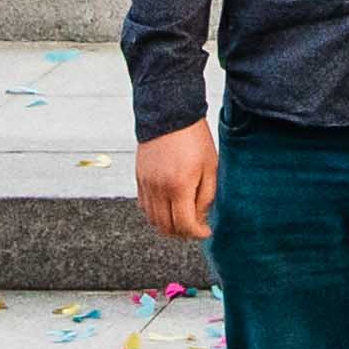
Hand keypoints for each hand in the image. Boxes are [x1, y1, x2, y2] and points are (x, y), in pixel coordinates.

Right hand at [133, 118, 219, 240]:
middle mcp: (159, 189)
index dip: (197, 233)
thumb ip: (206, 196)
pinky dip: (155, 214)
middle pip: (166, 227)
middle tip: (195, 228)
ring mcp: (146, 185)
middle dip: (183, 233)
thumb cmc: (194, 139)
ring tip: (183, 220)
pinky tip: (168, 209)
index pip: (185, 224)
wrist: (169, 115)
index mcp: (179, 186)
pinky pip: (144, 206)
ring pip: (153, 220)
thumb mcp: (210, 167)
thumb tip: (201, 218)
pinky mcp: (139, 178)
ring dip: (168, 226)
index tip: (206, 231)